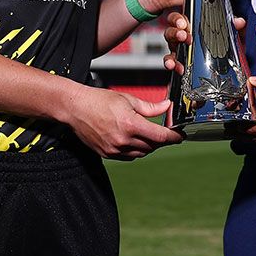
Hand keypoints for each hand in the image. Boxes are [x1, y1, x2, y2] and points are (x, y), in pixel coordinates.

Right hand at [60, 86, 183, 159]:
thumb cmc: (99, 100)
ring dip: (149, 146)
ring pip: (142, 153)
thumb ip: (150, 107)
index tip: (180, 136)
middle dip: (161, 140)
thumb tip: (166, 107)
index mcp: (131, 124)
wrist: (75, 108)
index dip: (174, 137)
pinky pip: (129, 156)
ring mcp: (115, 149)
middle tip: (166, 133)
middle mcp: (123, 140)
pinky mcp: (107, 154)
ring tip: (149, 135)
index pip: (160, 137)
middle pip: (152, 146)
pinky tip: (135, 140)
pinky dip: (136, 150)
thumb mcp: (127, 99)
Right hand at [161, 11, 246, 75]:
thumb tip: (239, 22)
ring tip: (175, 59)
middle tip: (184, 37)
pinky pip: (171, 62)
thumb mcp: (226, 31)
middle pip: (171, 32)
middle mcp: (182, 36)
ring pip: (169, 48)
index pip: (178, 19)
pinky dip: (171, 64)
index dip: (178, 20)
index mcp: (189, 25)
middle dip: (176, 34)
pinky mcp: (179, 62)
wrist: (221, 60)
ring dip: (171, 53)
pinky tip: (175, 68)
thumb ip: (231, 25)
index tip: (184, 24)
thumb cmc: (219, 40)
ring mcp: (179, 49)